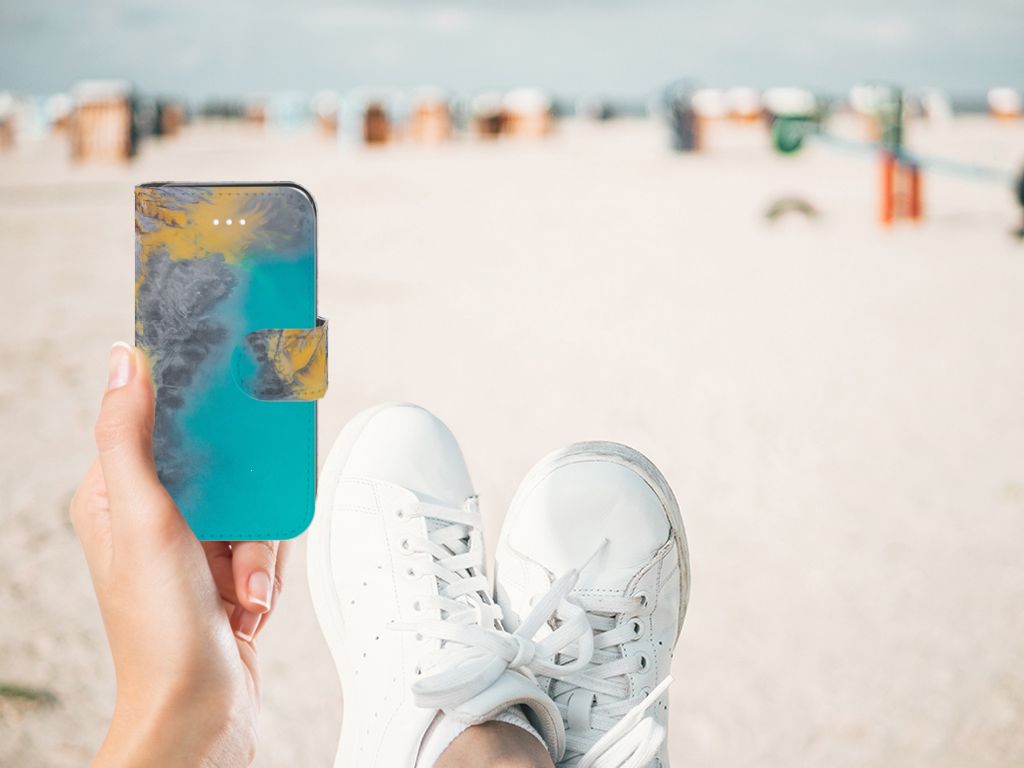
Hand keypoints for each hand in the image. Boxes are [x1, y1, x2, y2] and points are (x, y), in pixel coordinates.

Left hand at [70, 342, 286, 766]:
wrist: (200, 712)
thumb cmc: (161, 629)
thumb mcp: (144, 519)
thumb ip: (129, 438)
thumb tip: (124, 362)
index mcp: (114, 495)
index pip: (157, 423)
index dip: (196, 411)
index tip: (230, 401)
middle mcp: (152, 517)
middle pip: (220, 465)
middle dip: (244, 506)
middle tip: (241, 534)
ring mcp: (191, 546)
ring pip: (251, 505)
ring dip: (258, 551)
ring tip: (243, 590)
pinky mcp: (223, 571)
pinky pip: (264, 542)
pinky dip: (265, 573)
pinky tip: (249, 605)